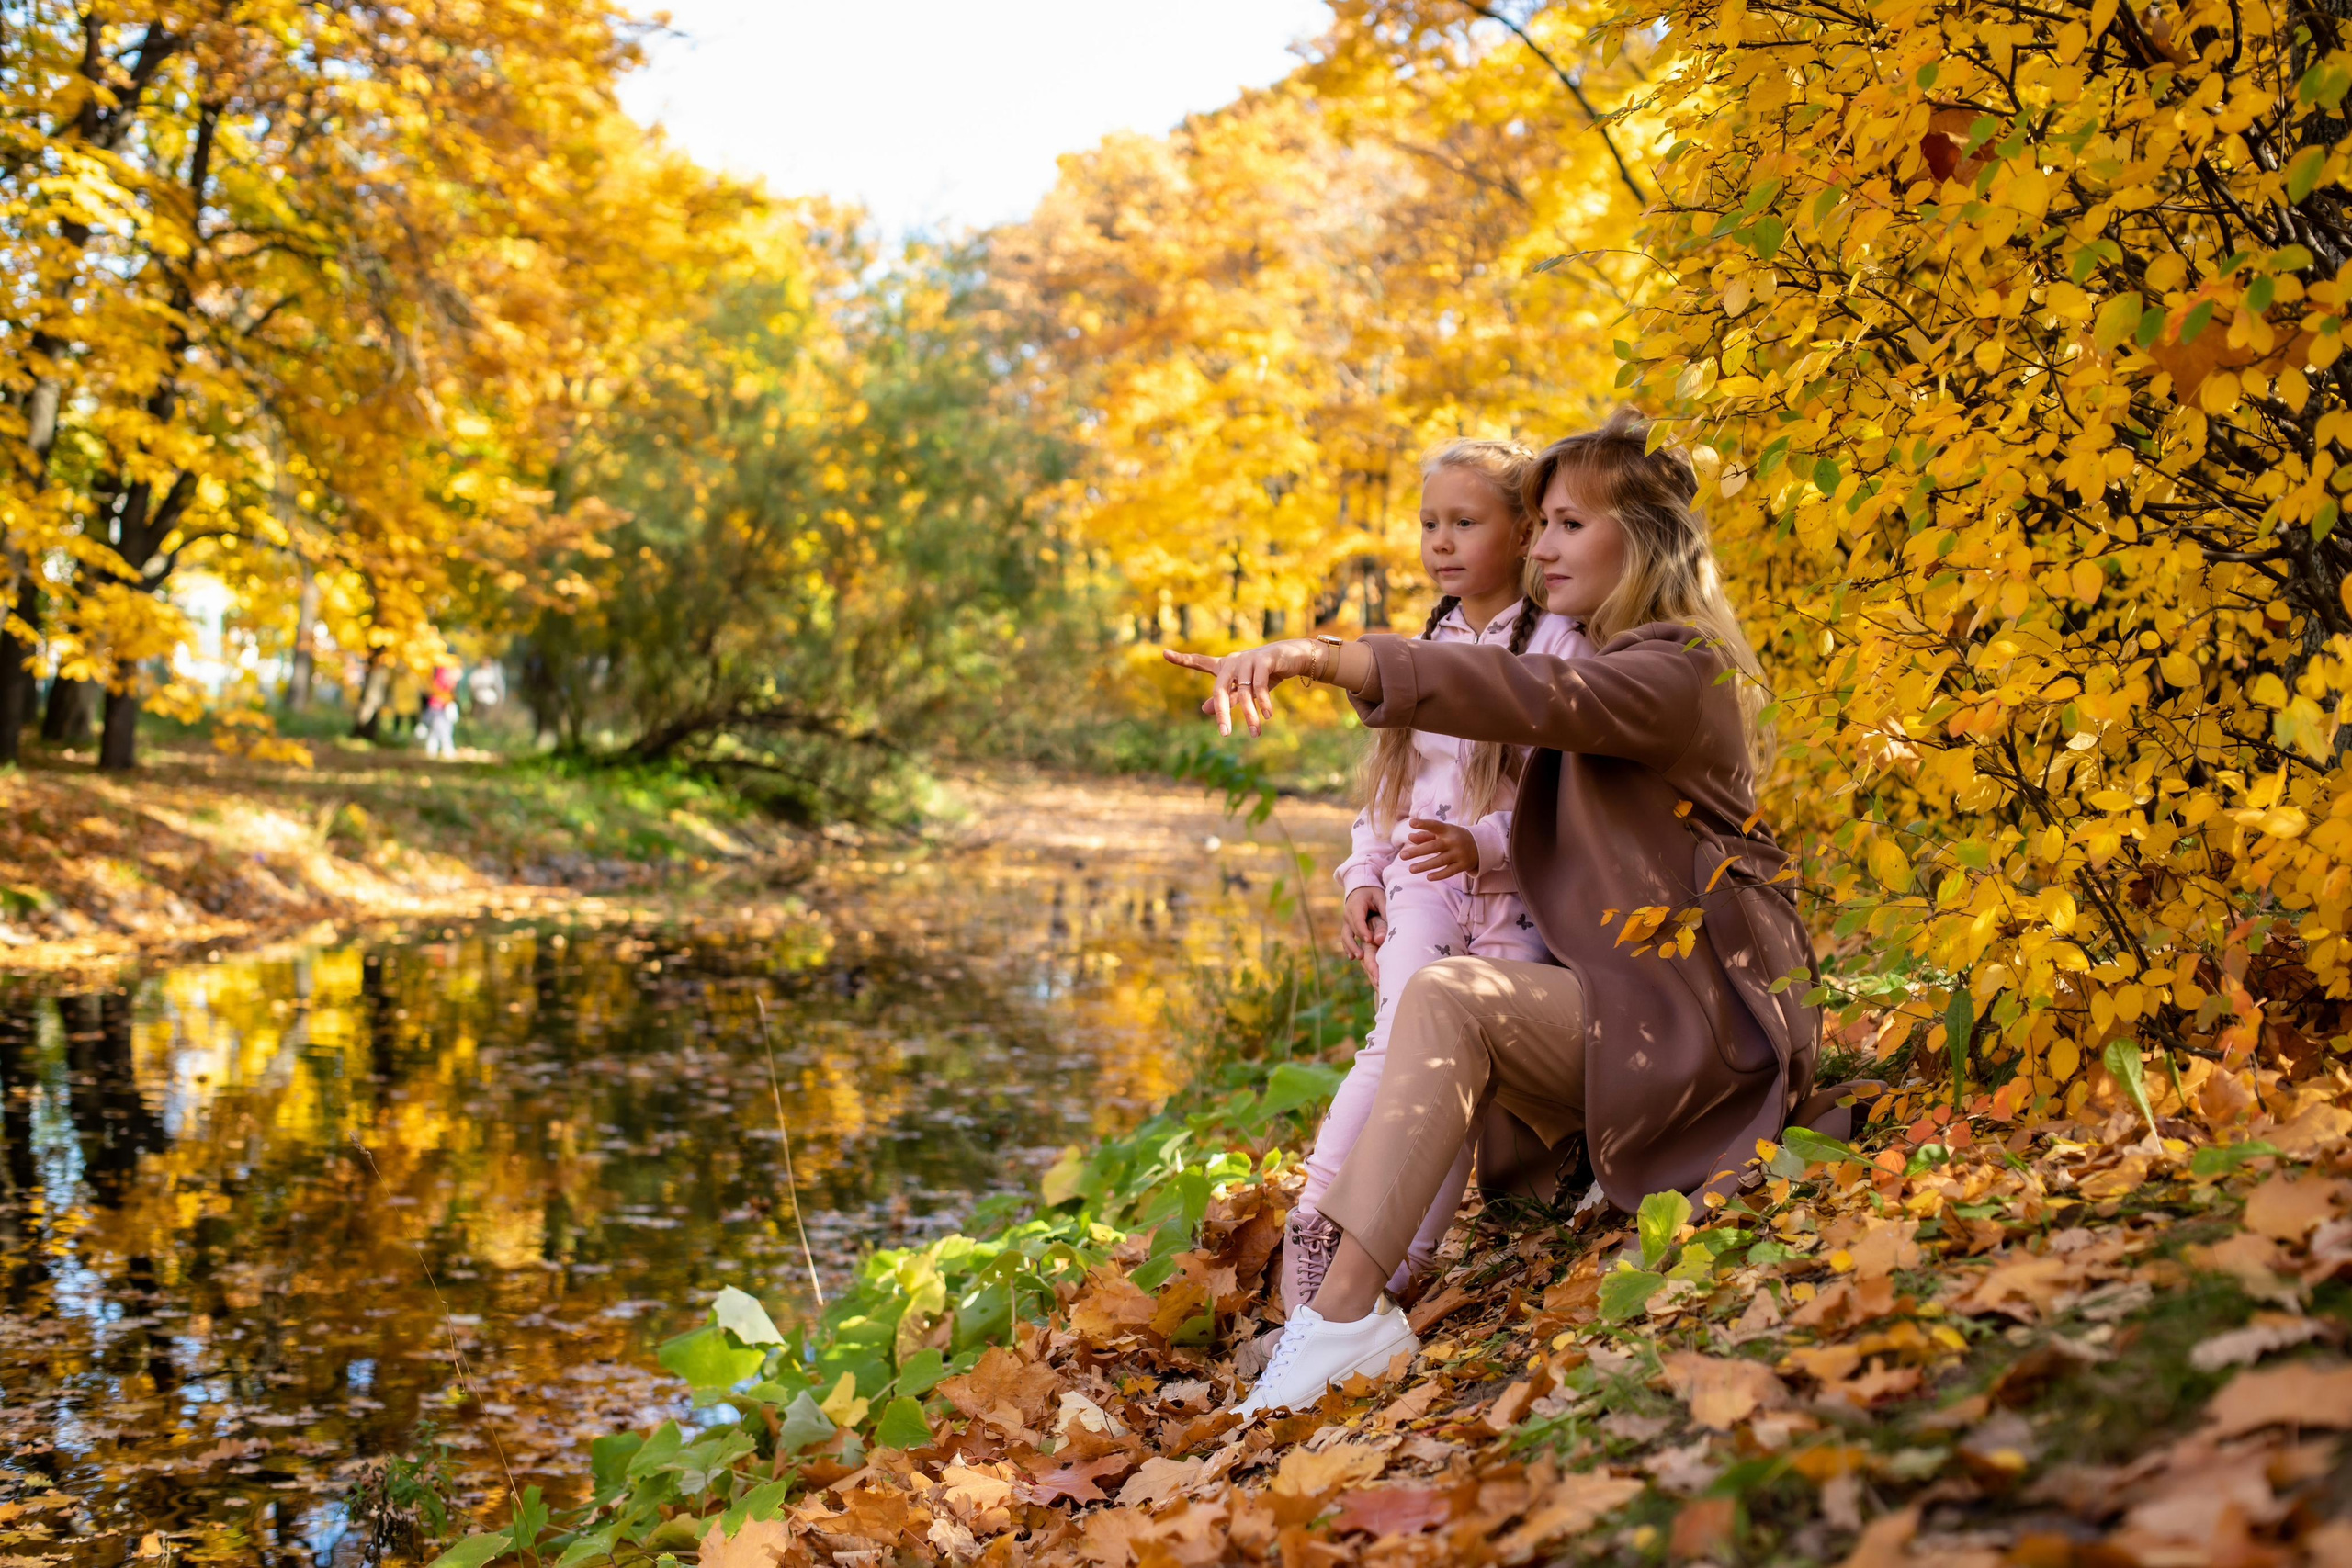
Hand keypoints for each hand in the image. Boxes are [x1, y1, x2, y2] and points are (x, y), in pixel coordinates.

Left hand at [1160, 639, 1323, 736]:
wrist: (1292, 657)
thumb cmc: (1264, 674)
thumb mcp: (1243, 688)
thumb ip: (1225, 698)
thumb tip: (1204, 710)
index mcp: (1224, 666)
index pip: (1200, 662)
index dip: (1182, 659)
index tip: (1164, 653)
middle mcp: (1233, 661)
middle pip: (1220, 689)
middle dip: (1222, 713)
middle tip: (1224, 734)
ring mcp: (1248, 660)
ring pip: (1243, 693)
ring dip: (1250, 715)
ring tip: (1255, 733)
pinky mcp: (1264, 661)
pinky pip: (1260, 687)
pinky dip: (1263, 703)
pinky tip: (1267, 716)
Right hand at [1341, 885, 1388, 961]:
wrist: (1361, 890)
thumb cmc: (1373, 894)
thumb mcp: (1381, 898)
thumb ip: (1384, 911)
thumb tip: (1385, 929)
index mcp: (1356, 905)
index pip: (1358, 919)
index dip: (1363, 930)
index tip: (1369, 940)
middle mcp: (1348, 914)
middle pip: (1352, 930)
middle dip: (1357, 942)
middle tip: (1364, 955)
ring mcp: (1346, 921)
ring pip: (1345, 936)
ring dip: (1351, 947)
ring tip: (1358, 957)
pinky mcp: (1347, 927)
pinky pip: (1345, 938)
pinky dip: (1348, 947)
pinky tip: (1352, 957)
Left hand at [1402, 818, 1477, 880]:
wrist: (1481, 846)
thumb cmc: (1454, 838)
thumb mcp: (1443, 833)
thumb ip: (1426, 835)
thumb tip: (1410, 837)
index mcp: (1448, 830)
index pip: (1435, 826)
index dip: (1424, 824)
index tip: (1411, 823)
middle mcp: (1453, 841)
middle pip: (1434, 847)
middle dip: (1417, 851)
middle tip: (1402, 856)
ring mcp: (1459, 854)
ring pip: (1440, 861)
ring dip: (1425, 865)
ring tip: (1411, 869)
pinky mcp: (1463, 865)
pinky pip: (1450, 871)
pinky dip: (1439, 875)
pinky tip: (1428, 877)